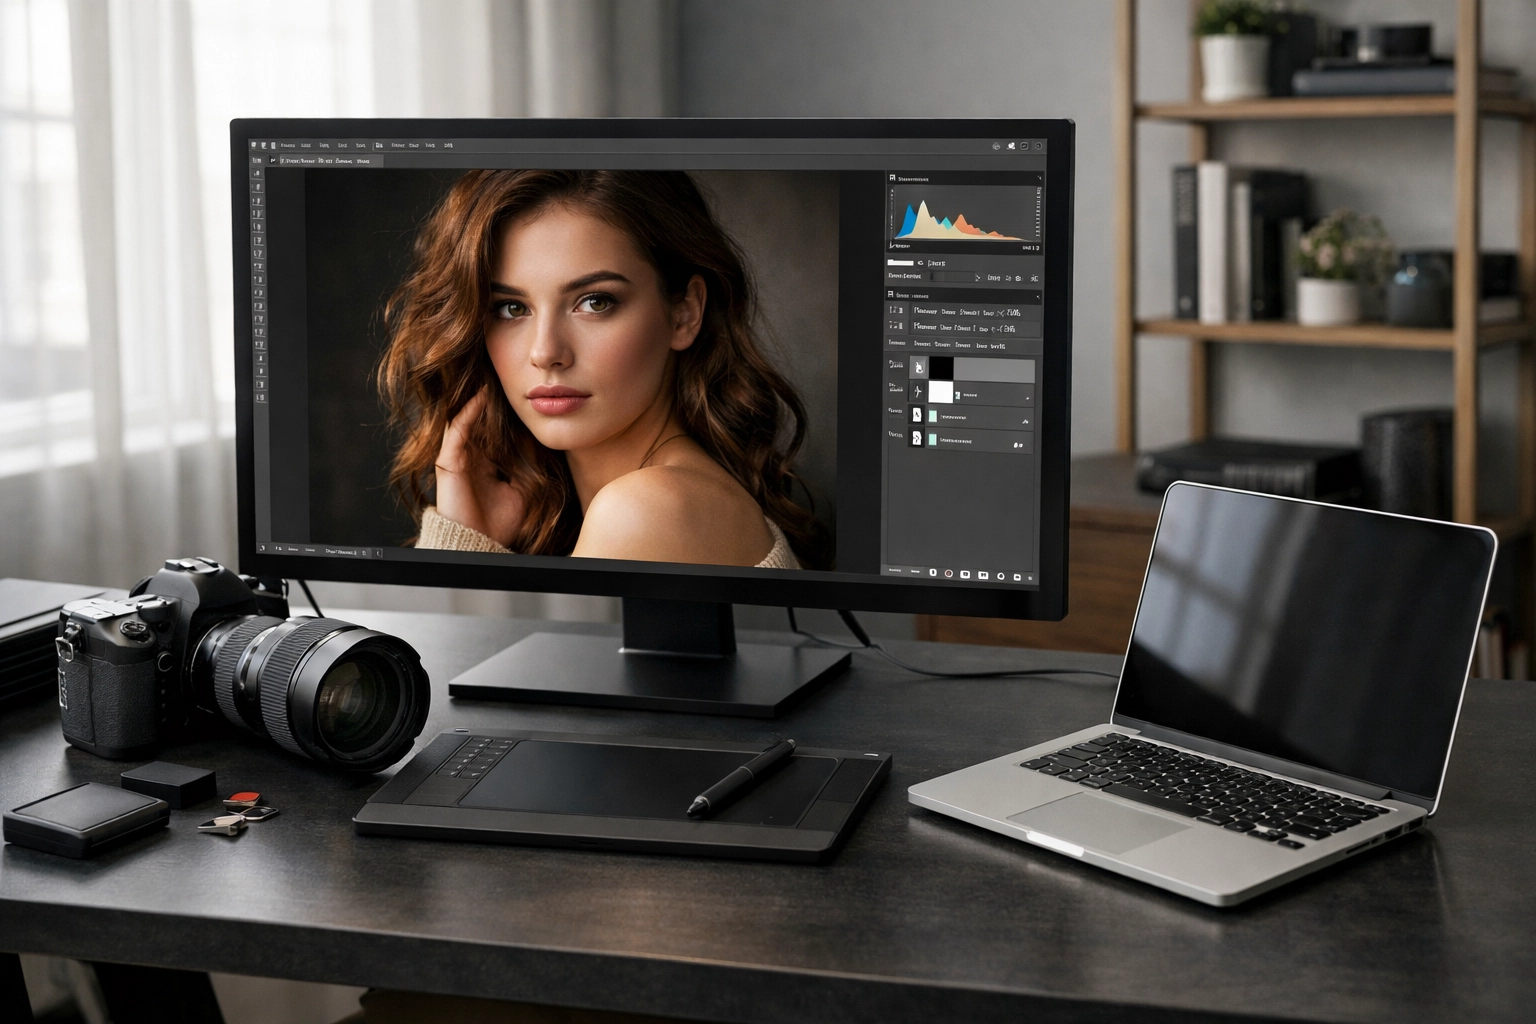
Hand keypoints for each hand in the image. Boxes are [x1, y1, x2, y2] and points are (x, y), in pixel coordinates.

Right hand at [434, 390, 524, 547]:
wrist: (479, 543)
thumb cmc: (499, 524)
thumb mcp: (524, 491)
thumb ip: (529, 467)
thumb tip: (540, 443)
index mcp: (485, 466)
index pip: (496, 434)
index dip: (508, 418)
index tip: (525, 399)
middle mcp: (470, 459)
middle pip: (481, 423)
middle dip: (494, 404)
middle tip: (508, 380)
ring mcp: (458, 458)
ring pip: (468, 421)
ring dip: (480, 402)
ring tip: (494, 380)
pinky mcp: (448, 461)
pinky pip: (458, 429)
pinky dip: (469, 412)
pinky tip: (481, 397)